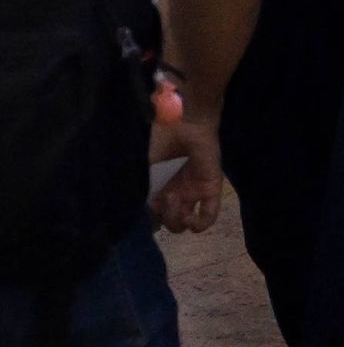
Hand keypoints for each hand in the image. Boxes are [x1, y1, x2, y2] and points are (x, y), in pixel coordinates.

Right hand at [148, 77, 222, 234]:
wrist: (184, 122)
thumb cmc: (159, 139)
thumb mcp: (142, 165)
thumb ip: (138, 188)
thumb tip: (131, 210)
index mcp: (154, 190)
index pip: (150, 218)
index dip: (146, 223)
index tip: (141, 217)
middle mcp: (172, 195)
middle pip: (167, 224)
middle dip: (161, 218)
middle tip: (160, 197)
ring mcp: (191, 194)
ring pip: (183, 224)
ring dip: (175, 218)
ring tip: (172, 197)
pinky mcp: (209, 189)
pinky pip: (208, 215)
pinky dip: (199, 224)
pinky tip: (190, 218)